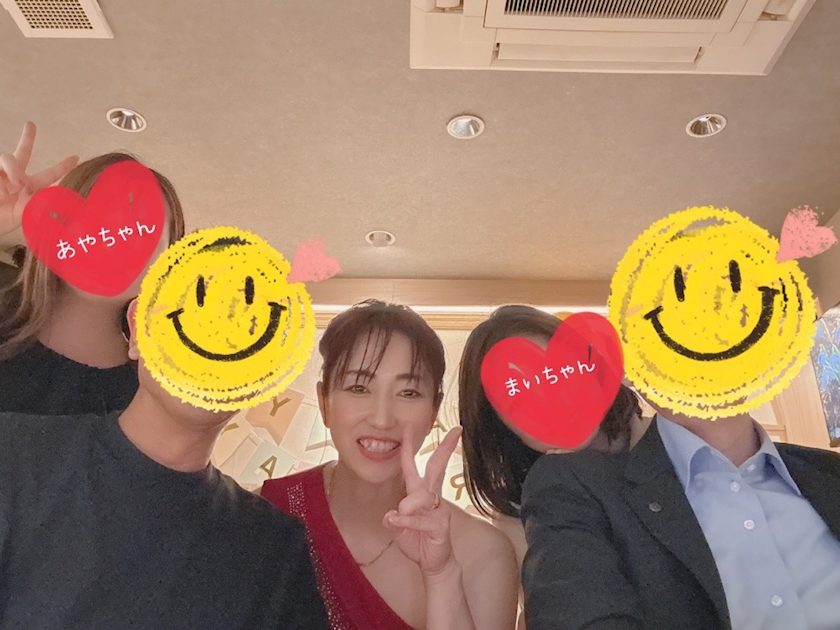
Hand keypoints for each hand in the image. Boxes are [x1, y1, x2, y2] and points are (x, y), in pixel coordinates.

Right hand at [0, 122, 77, 236]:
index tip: (76, 157)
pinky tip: (11, 182)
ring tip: (17, 183)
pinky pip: (2, 161)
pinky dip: (9, 169)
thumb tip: (59, 198)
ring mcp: (1, 174)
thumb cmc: (3, 221)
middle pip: (22, 153)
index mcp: (30, 188)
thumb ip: (42, 204)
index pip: (49, 175)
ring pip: (10, 158)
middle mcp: (15, 178)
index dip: (62, 166)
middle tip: (30, 124)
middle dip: (27, 138)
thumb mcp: (27, 214)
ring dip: (15, 169)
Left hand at [384, 426, 461, 576]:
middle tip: (455, 432)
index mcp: (422, 492)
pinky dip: (407, 520)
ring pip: (424, 496)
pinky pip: (422, 519)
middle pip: (438, 468)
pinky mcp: (440, 526)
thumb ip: (396, 517)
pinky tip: (396, 519)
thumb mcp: (401, 525)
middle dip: (446, 449)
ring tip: (399, 512)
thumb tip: (390, 514)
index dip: (411, 446)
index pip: (416, 465)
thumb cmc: (419, 538)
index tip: (411, 426)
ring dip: (410, 503)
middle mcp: (433, 497)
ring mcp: (439, 510)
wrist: (434, 562)